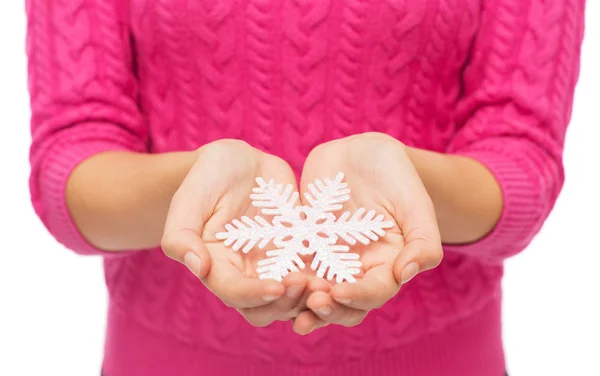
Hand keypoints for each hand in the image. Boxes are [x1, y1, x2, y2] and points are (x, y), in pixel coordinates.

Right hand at [161, 139, 311, 326]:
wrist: (240, 162)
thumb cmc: (209, 176)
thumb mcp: (190, 198)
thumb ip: (181, 234)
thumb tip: (198, 267)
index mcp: (216, 266)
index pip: (233, 293)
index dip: (255, 295)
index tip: (277, 286)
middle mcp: (245, 274)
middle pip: (265, 308)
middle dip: (287, 303)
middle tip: (308, 284)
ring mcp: (274, 266)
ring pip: (293, 300)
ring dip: (310, 298)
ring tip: (328, 283)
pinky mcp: (298, 253)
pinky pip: (314, 275)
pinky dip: (327, 279)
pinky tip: (342, 270)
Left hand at [292, 132, 442, 332]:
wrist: (363, 153)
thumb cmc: (396, 176)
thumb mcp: (415, 204)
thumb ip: (423, 241)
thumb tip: (406, 274)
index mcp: (388, 265)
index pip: (376, 292)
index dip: (360, 296)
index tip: (340, 292)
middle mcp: (358, 269)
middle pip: (344, 304)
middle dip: (329, 309)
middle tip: (312, 303)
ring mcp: (329, 259)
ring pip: (315, 292)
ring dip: (302, 302)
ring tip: (287, 301)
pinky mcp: (305, 246)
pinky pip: (292, 266)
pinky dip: (282, 277)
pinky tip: (267, 279)